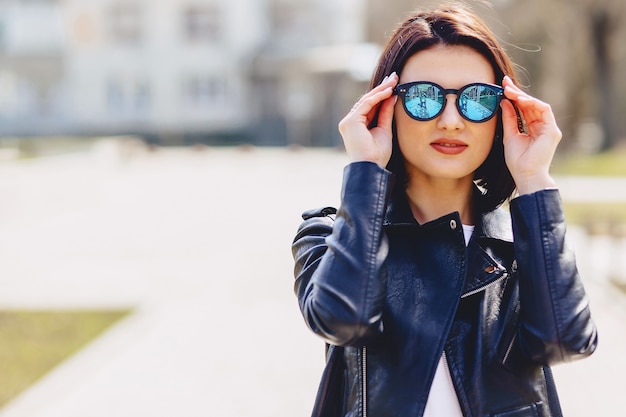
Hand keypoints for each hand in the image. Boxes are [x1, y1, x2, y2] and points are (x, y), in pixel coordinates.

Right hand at [338, 72, 398, 167]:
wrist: (371, 167)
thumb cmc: (377, 155)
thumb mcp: (384, 130)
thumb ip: (386, 114)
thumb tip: (392, 97)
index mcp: (357, 126)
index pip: (370, 106)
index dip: (381, 95)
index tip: (393, 85)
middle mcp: (350, 122)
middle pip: (367, 101)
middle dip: (381, 88)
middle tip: (393, 77)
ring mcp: (348, 121)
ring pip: (366, 100)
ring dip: (381, 90)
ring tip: (393, 81)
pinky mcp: (351, 121)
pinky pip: (366, 104)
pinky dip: (378, 97)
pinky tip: (388, 91)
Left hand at [500, 76, 560, 194]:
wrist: (525, 174)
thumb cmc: (518, 160)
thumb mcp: (509, 135)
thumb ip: (509, 119)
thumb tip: (504, 102)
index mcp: (533, 128)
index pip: (524, 108)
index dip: (514, 97)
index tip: (503, 87)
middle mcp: (543, 126)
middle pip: (530, 104)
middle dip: (517, 93)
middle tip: (505, 83)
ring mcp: (549, 128)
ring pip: (537, 105)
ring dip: (523, 96)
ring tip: (509, 91)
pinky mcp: (552, 130)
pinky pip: (544, 110)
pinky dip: (532, 103)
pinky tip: (520, 100)